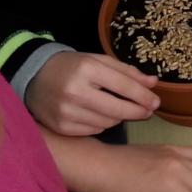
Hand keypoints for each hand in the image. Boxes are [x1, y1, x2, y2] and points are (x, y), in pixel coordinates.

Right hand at [26, 51, 159, 135]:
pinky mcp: (61, 127)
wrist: (35, 77)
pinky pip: (93, 131)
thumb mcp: (99, 61)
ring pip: (107, 122)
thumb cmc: (73, 66)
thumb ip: (127, 72)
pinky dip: (102, 124)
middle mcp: (75, 91)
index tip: (156, 102)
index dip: (143, 95)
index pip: (123, 86)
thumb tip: (153, 83)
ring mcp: (66, 112)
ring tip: (121, 108)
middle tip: (149, 111)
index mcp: (87, 69)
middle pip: (117, 109)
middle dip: (138, 111)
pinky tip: (102, 115)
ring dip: (120, 117)